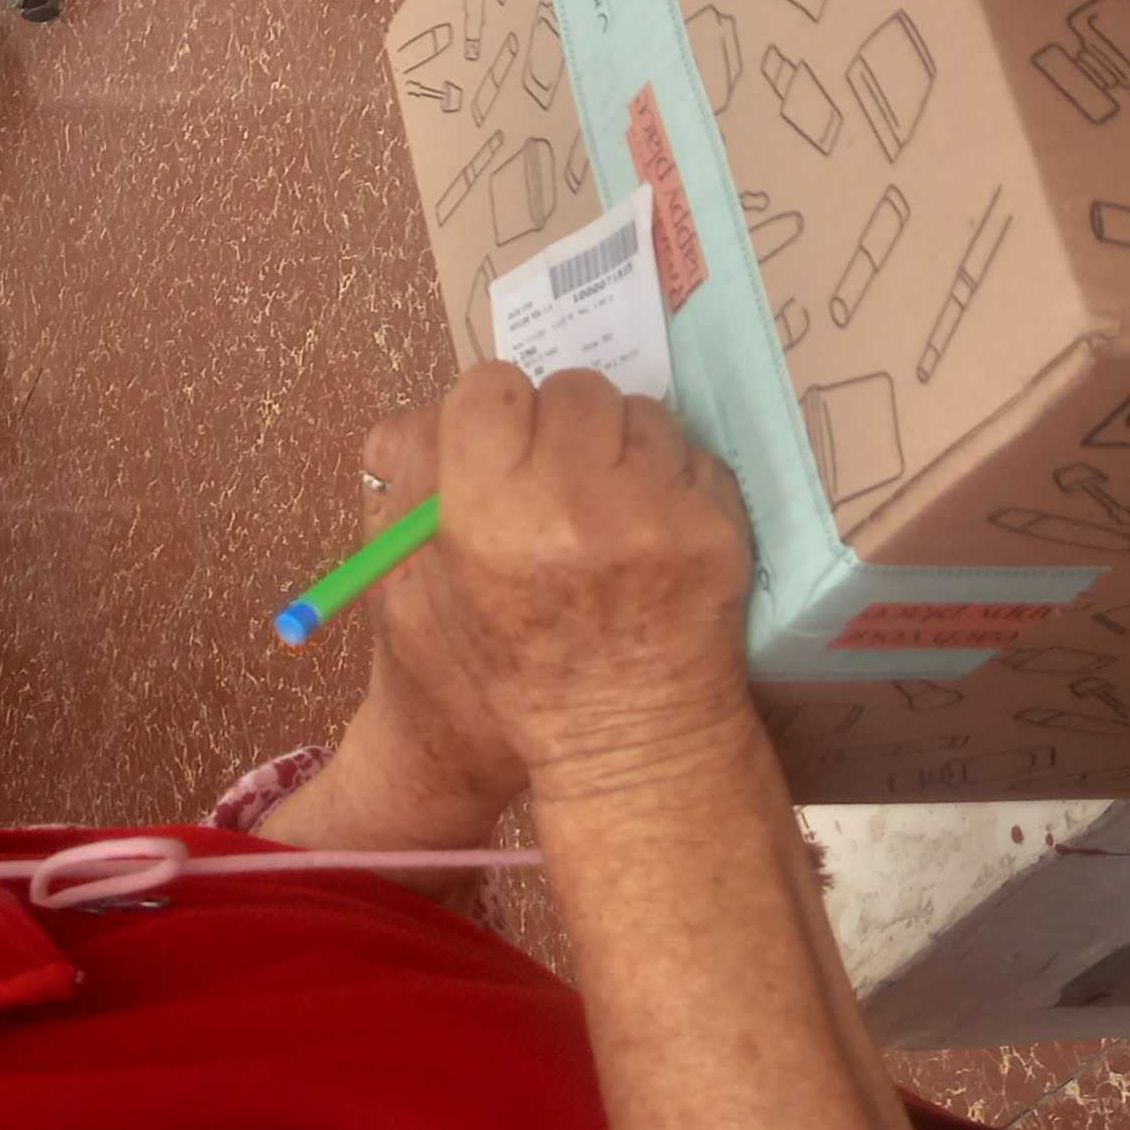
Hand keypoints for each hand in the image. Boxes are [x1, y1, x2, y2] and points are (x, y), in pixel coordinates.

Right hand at [370, 365, 757, 802]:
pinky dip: (676, 481)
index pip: (491, 387)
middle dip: (566, 425)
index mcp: (485, 515)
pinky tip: (656, 531)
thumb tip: (433, 414)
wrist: (620, 741)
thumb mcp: (424, 587)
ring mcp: (652, 515)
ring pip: (642, 413)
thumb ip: (416, 488)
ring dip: (628, 447)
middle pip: (572, 388)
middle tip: (564, 478)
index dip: (498, 412)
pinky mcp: (714, 528)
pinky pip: (694, 454)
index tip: (506, 443)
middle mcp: (570, 505)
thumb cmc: (510, 665)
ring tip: (614, 510)